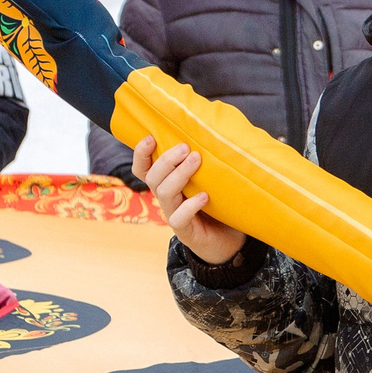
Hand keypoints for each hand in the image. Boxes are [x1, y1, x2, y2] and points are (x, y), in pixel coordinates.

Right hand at [132, 135, 243, 265]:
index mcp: (168, 184)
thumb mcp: (212, 180)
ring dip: (179, 175)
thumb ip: (209, 160)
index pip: (144, 168)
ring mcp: (174, 215)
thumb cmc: (220, 206)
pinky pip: (179, 218)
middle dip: (166, 160)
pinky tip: (204, 196)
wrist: (230, 242)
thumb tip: (221, 130)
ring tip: (196, 160)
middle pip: (153, 177)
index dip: (141, 154)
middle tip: (186, 148)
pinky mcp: (185, 231)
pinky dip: (190, 205)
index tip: (150, 137)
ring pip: (164, 193)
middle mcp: (167, 199)